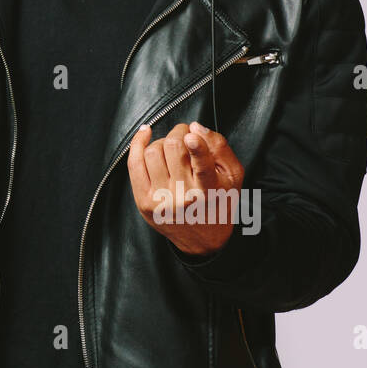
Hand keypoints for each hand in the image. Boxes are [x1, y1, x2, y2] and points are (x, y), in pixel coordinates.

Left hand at [126, 121, 244, 256]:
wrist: (203, 240)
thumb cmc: (219, 201)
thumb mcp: (232, 175)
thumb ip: (219, 147)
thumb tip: (195, 128)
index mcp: (209, 191)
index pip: (202, 168)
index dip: (196, 148)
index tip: (192, 135)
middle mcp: (183, 196)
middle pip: (173, 148)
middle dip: (179, 132)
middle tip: (185, 135)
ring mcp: (161, 199)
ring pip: (153, 152)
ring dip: (163, 141)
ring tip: (172, 148)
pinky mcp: (143, 201)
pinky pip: (134, 164)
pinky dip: (137, 144)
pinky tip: (145, 135)